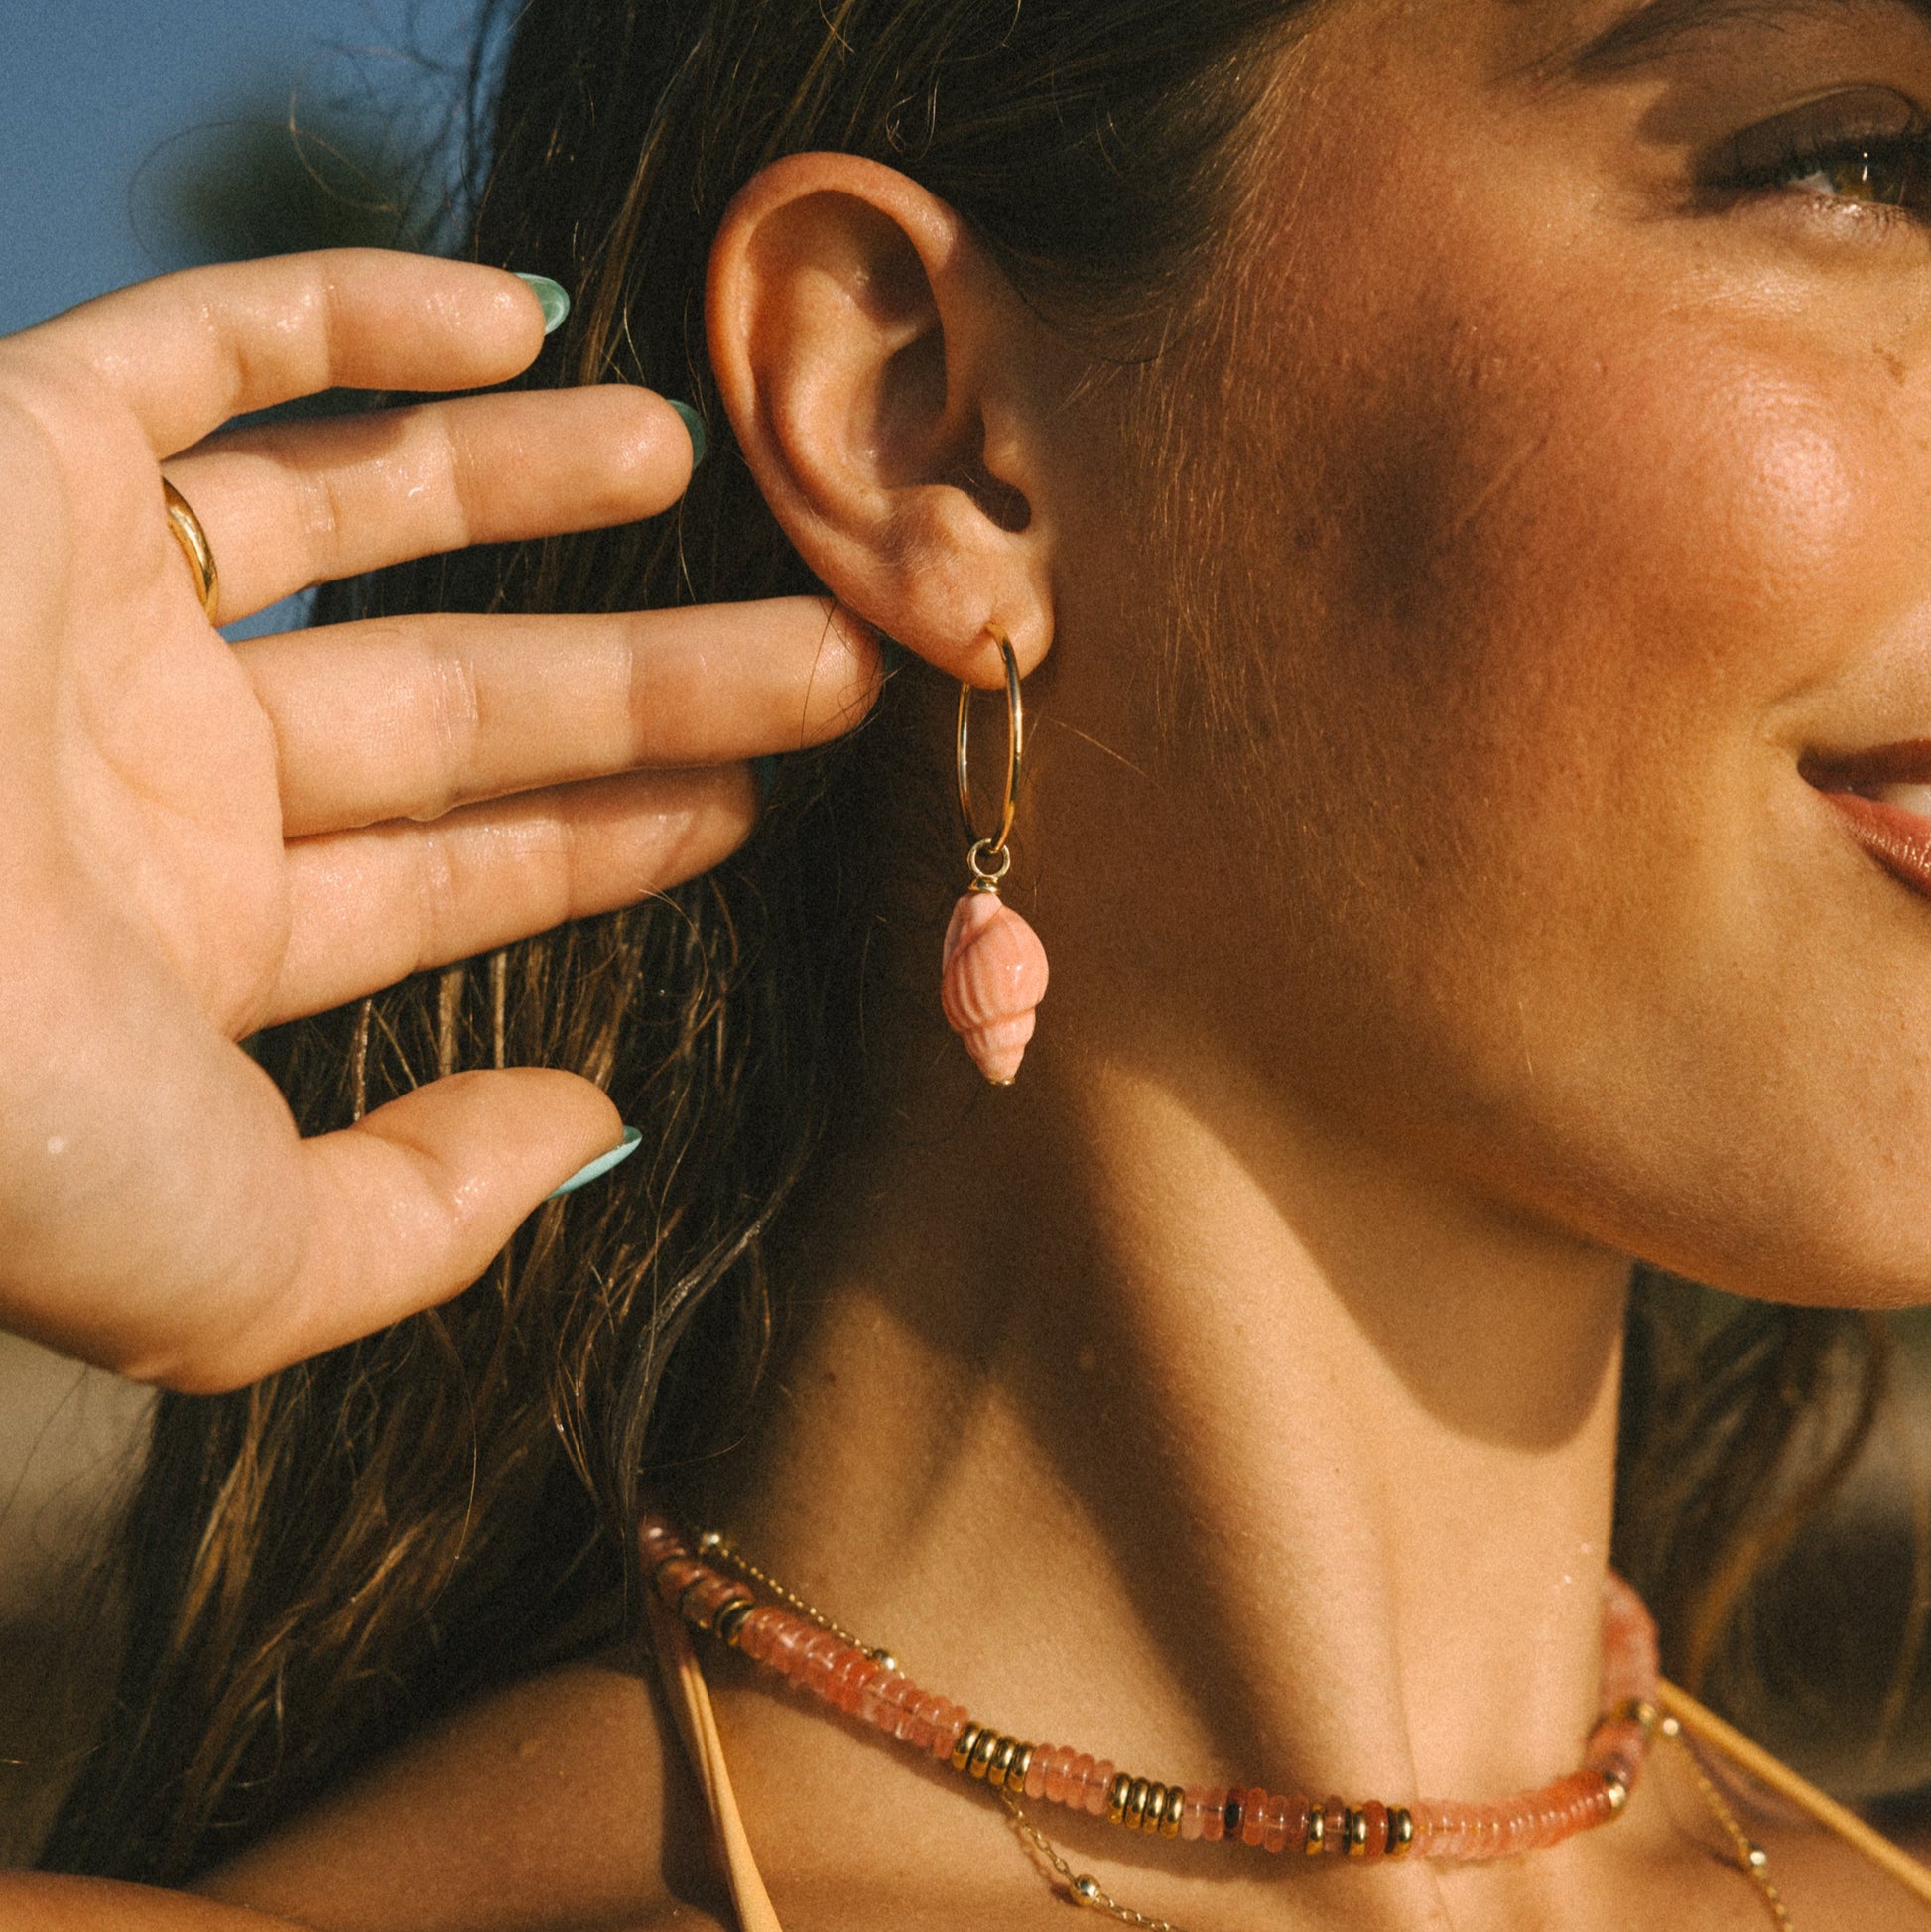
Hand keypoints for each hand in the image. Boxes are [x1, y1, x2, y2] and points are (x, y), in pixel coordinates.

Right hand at [0, 250, 878, 1391]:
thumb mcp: (224, 1255)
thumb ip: (413, 1222)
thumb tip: (596, 1137)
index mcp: (192, 939)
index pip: (457, 877)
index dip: (612, 838)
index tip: (759, 799)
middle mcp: (145, 764)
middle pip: (466, 702)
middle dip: (653, 676)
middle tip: (830, 650)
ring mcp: (79, 596)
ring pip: (361, 510)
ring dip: (530, 477)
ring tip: (693, 455)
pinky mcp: (10, 435)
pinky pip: (210, 340)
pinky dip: (358, 310)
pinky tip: (525, 314)